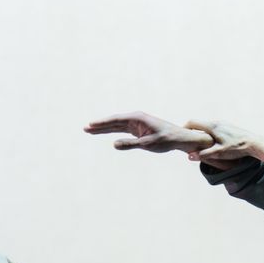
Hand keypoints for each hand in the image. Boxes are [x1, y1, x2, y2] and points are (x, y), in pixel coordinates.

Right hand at [83, 113, 214, 156]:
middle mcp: (135, 119)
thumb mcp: (149, 144)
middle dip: (99, 125)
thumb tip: (114, 144)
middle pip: (113, 122)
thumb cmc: (166, 140)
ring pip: (116, 126)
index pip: (116, 120)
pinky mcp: (138, 130)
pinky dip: (112, 132)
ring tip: (89, 130)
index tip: (90, 125)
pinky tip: (104, 133)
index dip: (102, 123)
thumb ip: (131, 144)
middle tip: (84, 128)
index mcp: (137, 118)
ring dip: (103, 129)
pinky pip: (121, 130)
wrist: (179, 139)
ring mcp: (136, 124)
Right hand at [186, 119, 263, 165]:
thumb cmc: (237, 148)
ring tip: (196, 143)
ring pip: (207, 126)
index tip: (180, 137)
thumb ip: (203, 154)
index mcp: (212, 126)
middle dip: (191, 132)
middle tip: (186, 141)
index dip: (184, 129)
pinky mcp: (229, 127)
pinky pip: (214, 128)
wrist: (255, 144)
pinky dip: (208, 134)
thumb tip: (189, 156)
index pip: (192, 122)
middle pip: (198, 124)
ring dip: (200, 133)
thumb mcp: (219, 153)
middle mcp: (217, 122)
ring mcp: (223, 124)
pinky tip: (210, 143)